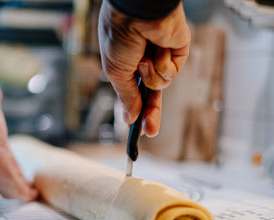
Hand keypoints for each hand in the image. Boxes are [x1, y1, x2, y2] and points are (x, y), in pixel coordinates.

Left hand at [0, 83, 37, 200]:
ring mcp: (9, 181)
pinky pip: (26, 195)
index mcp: (0, 155)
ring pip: (20, 187)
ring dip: (26, 189)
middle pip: (15, 176)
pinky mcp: (14, 189)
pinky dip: (31, 195)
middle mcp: (4, 169)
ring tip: (35, 193)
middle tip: (29, 184)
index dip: (12, 163)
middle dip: (20, 180)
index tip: (14, 165)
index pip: (8, 161)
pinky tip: (37, 196)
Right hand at [98, 0, 189, 135]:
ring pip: (161, 85)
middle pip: (152, 96)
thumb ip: (127, 97)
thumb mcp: (116, 73)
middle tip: (150, 131)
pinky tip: (158, 49)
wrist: (138, 12)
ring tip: (144, 57)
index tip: (138, 132)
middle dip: (151, 114)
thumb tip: (130, 118)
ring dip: (151, 75)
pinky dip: (164, 65)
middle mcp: (145, 64)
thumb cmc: (119, 36)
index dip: (137, 112)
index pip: (135, 94)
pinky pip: (172, 73)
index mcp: (127, 67)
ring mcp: (162, 58)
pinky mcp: (177, 52)